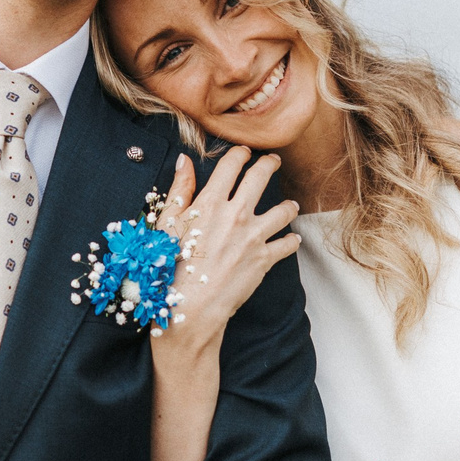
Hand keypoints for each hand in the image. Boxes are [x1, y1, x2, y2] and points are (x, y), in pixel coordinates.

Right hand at [158, 146, 299, 350]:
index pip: (231, 165)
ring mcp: (253, 236)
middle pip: (261, 177)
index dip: (239, 153)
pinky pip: (288, 243)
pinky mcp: (265, 259)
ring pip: (283, 209)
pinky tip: (292, 239)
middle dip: (269, 164)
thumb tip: (184, 161)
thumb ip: (179, 189)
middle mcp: (235, 214)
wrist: (190, 307)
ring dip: (288, 204)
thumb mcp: (167, 224)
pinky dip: (292, 241)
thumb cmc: (171, 266)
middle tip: (273, 161)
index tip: (244, 153)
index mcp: (210, 202)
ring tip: (289, 204)